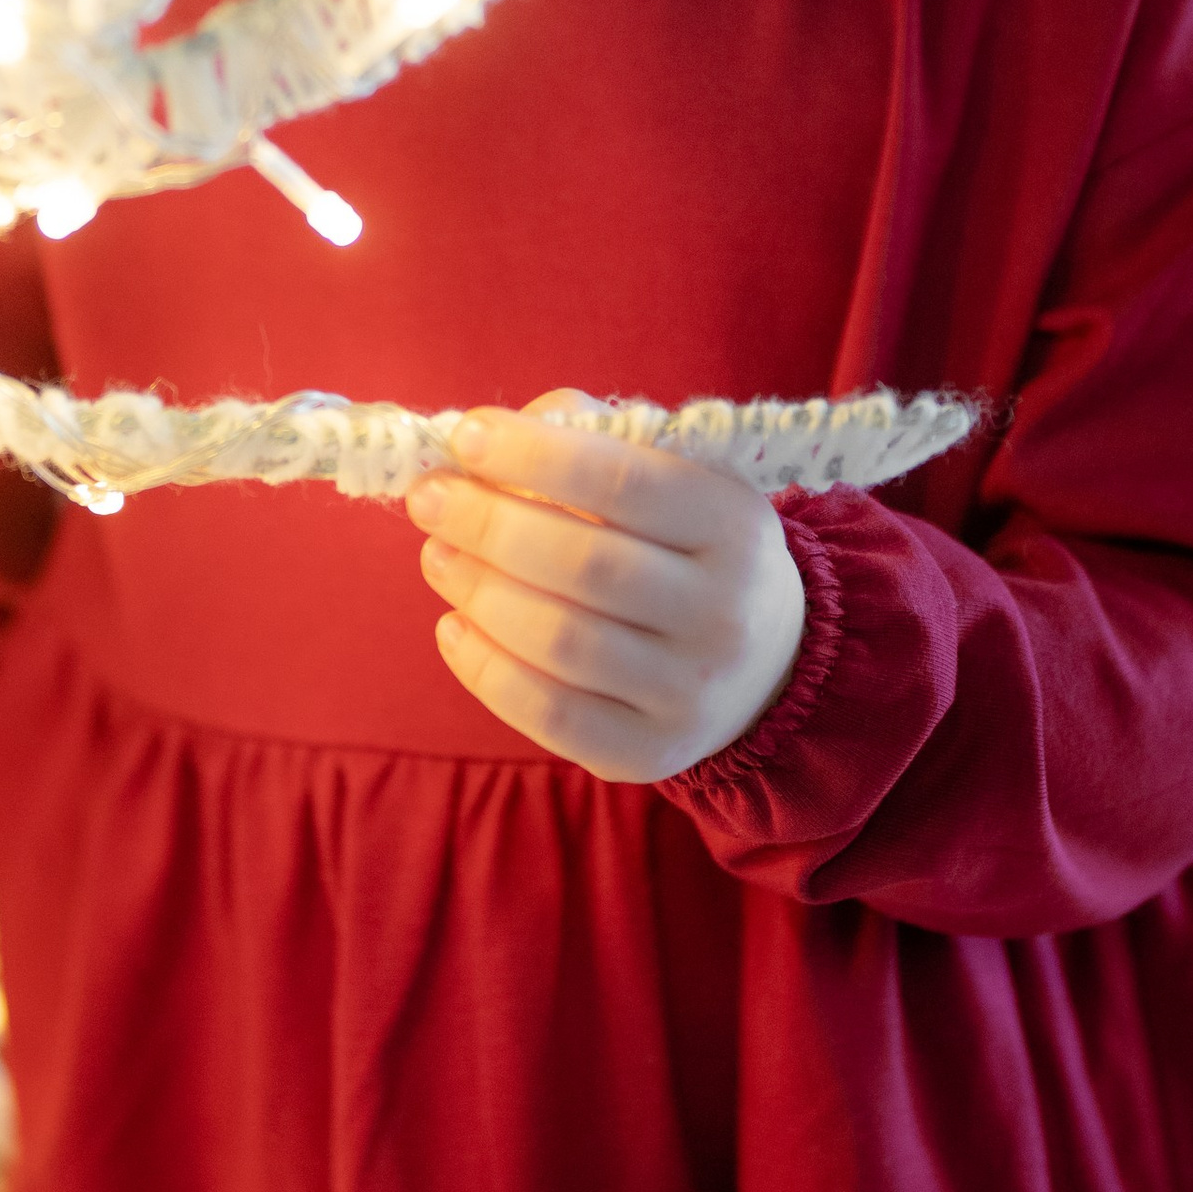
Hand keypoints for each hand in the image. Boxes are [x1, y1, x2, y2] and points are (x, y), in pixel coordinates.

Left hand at [406, 393, 807, 781]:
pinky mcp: (648, 752)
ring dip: (478, 591)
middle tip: (429, 499)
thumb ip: (586, 439)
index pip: (624, 481)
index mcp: (736, 525)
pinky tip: (454, 625)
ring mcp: (689, 693)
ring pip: (559, 642)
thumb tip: (489, 442)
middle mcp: (725, 613)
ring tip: (437, 555)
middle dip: (487, 524)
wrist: (763, 663)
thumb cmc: (685, 547)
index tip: (467, 438)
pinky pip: (548, 715)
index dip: (535, 457)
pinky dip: (484, 667)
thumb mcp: (671, 477)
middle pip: (583, 564)